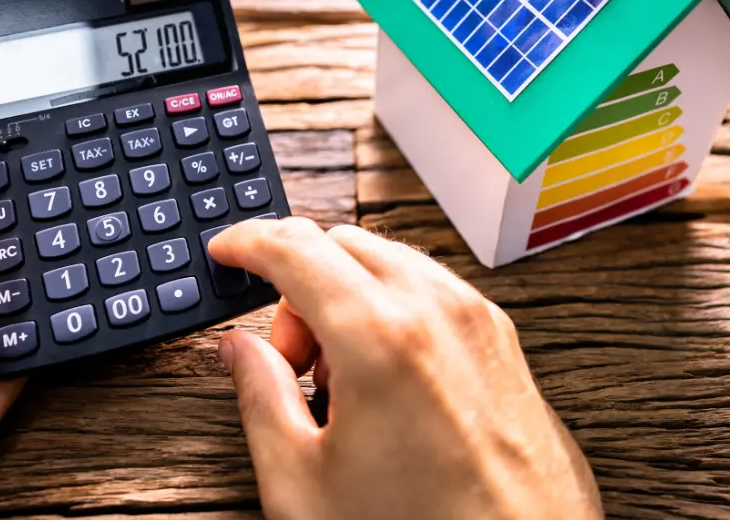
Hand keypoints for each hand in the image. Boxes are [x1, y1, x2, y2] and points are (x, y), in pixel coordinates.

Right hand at [209, 217, 601, 519]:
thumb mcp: (305, 486)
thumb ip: (261, 397)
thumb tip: (241, 347)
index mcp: (382, 336)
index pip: (295, 248)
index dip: (247, 242)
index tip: (227, 253)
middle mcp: (438, 309)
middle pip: (342, 242)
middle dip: (297, 280)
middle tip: (287, 357)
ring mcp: (478, 319)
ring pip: (388, 260)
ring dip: (346, 293)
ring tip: (337, 380)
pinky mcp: (501, 339)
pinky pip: (430, 289)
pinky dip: (391, 306)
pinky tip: (384, 380)